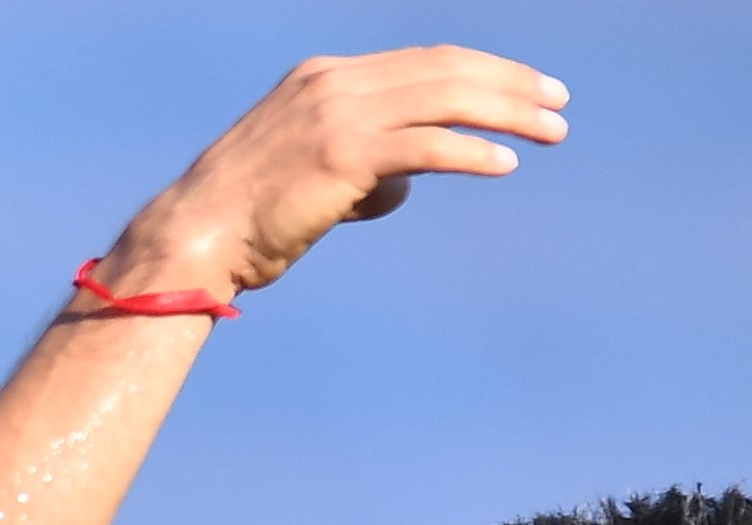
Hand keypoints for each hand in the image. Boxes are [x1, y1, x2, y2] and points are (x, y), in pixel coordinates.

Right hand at [98, 47, 566, 303]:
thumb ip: (361, 166)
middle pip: (446, 69)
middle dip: (511, 84)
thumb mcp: (308, 174)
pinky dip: (470, 152)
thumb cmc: (245, 219)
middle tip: (558, 104)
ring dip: (507, 112)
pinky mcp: (343, 154)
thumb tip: (401, 186)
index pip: (423, 61)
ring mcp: (338, 114)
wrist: (193, 236)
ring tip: (550, 131)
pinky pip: (426, 146)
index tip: (525, 89)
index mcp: (324, 78)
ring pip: (446, 99)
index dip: (482, 71)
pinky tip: (503, 164)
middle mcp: (335, 83)